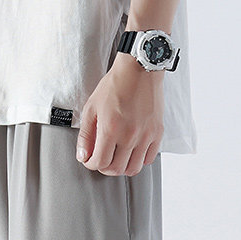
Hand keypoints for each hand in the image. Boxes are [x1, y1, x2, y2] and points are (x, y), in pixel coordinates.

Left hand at [76, 55, 164, 175]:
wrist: (139, 70)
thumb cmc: (115, 86)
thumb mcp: (92, 108)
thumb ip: (86, 135)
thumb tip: (83, 156)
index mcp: (111, 129)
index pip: (100, 163)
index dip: (91, 164)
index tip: (89, 160)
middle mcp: (130, 135)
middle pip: (116, 169)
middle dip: (104, 168)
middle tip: (101, 159)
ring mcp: (146, 135)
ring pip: (133, 168)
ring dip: (122, 167)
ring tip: (116, 157)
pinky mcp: (157, 132)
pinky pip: (149, 158)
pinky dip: (139, 160)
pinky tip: (131, 151)